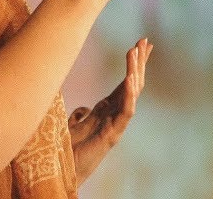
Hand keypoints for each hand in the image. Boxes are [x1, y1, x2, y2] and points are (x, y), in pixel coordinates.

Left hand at [69, 38, 153, 182]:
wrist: (67, 170)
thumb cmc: (70, 150)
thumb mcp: (72, 125)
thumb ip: (79, 116)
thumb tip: (82, 108)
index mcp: (108, 110)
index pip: (125, 82)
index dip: (133, 64)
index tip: (140, 45)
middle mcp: (116, 115)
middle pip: (132, 83)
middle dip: (139, 62)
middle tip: (144, 41)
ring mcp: (117, 124)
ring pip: (131, 94)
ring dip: (134, 71)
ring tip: (134, 51)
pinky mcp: (113, 134)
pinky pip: (125, 112)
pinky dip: (128, 95)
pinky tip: (129, 79)